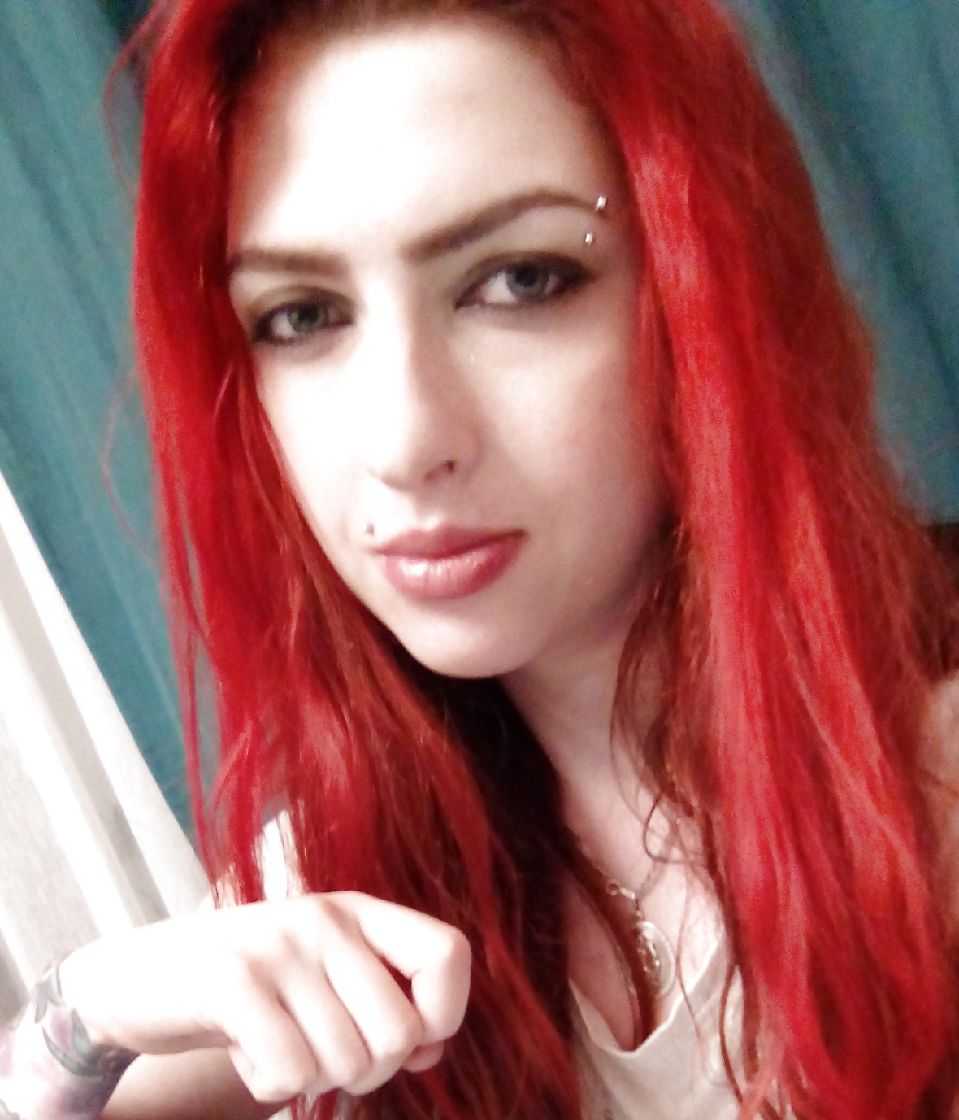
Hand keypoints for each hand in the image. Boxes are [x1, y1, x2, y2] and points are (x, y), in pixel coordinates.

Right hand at [57, 893, 470, 1103]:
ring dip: (313, 1079)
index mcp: (357, 911)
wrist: (142, 977)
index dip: (445, 1014)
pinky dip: (269, 1084)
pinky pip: (290, 1072)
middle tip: (322, 1053)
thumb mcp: (323, 974)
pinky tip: (245, 1055)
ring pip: (346, 1063)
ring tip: (276, 1044)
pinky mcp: (232, 984)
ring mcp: (279, 947)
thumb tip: (431, 1048)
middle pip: (401, 1033)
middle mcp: (325, 918)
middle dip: (369, 1071)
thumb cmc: (252, 986)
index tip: (413, 1040)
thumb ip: (382, 1001)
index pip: (448, 952)